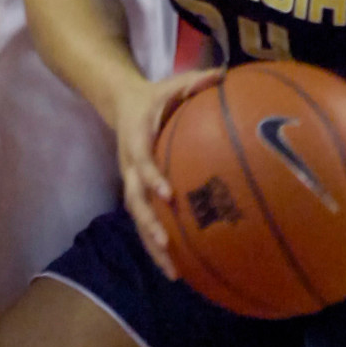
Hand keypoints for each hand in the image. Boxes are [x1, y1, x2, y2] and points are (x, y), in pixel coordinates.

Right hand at [113, 66, 221, 277]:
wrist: (121, 104)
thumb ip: (196, 80)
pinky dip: (157, 246)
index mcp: (136, 139)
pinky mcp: (137, 194)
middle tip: (167, 242)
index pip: (141, 161)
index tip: (168, 194)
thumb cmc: (155, 96)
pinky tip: (177, 269)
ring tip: (173, 271)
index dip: (151, 177)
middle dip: (149, 224)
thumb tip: (224, 75)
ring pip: (138, 220)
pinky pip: (145, 222)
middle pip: (134, 201)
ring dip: (152, 245)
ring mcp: (131, 183)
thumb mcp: (173, 83)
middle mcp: (129, 166)